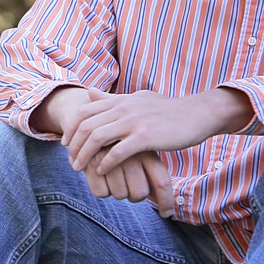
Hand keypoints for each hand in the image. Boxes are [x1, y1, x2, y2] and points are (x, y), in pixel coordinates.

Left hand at [43, 87, 176, 215]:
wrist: (197, 114)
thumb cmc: (167, 110)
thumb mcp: (137, 98)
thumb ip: (112, 98)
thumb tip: (89, 92)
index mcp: (120, 100)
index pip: (84, 111)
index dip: (71, 128)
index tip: (66, 143)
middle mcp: (123, 108)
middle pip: (86, 126)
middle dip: (74, 146)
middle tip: (72, 161)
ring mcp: (134, 122)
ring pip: (97, 138)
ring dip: (85, 156)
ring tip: (80, 169)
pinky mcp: (146, 137)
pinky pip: (118, 152)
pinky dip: (106, 163)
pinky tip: (102, 172)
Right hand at [81, 152, 177, 216]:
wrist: (91, 125)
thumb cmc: (121, 145)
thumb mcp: (141, 150)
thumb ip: (152, 172)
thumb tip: (166, 206)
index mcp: (147, 151)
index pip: (162, 182)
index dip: (166, 201)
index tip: (166, 213)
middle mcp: (131, 155)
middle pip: (140, 193)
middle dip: (134, 195)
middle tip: (128, 185)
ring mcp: (111, 160)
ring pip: (120, 195)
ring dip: (117, 191)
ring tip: (113, 177)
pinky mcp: (91, 164)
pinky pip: (102, 193)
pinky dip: (101, 189)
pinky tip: (100, 177)